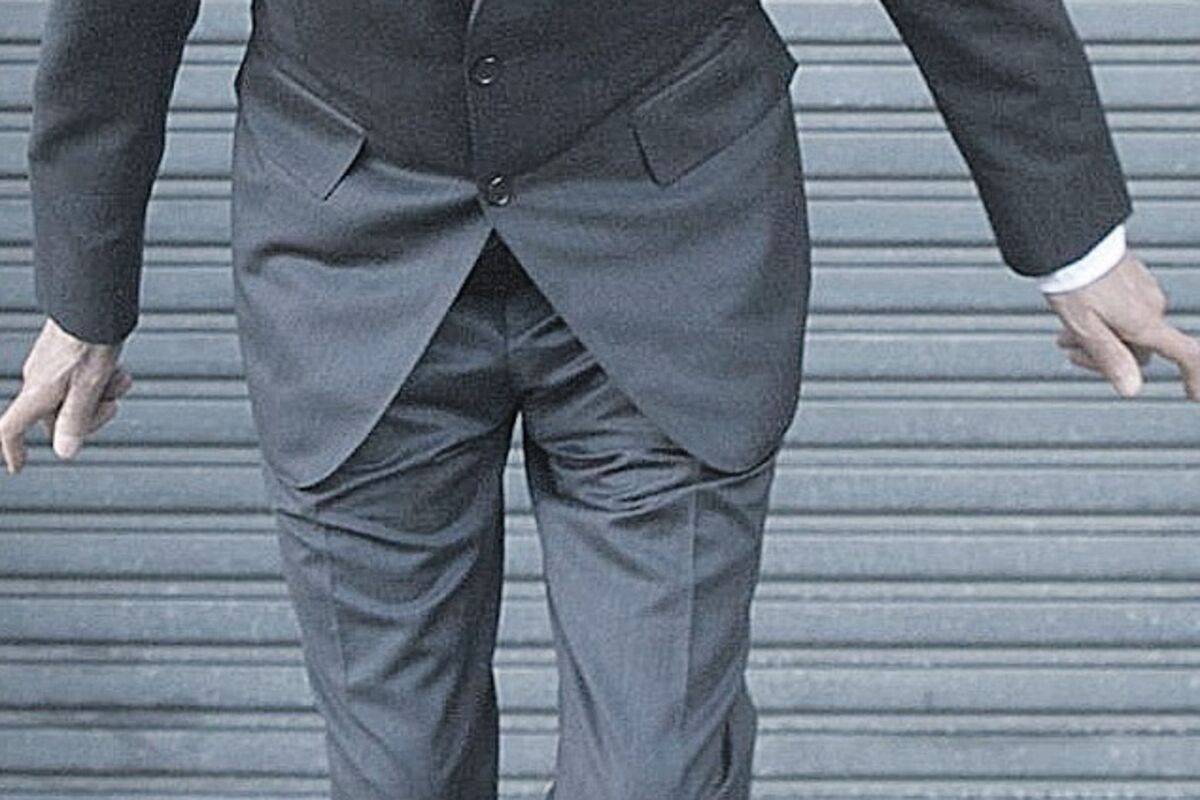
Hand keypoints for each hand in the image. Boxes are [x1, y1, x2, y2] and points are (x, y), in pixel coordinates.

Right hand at [0, 316, 132, 473]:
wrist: (93, 303)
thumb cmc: (90, 341)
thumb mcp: (89, 387)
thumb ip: (76, 420)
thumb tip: (64, 452)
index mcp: (37, 393)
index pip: (10, 428)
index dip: (11, 450)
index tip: (18, 466)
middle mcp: (38, 383)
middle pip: (59, 419)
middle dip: (90, 416)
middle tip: (112, 402)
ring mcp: (49, 370)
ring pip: (76, 398)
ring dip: (102, 395)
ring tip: (119, 378)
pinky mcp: (62, 358)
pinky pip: (81, 380)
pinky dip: (101, 380)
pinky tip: (118, 371)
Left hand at [1047, 248, 1199, 399]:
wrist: (1068, 242)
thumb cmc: (1075, 280)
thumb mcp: (1086, 327)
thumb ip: (1109, 357)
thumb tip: (1131, 388)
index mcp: (1145, 322)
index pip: (1184, 354)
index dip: (1194, 376)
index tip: (1194, 393)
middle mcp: (1152, 305)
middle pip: (1137, 347)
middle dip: (1105, 354)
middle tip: (1067, 347)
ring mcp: (1143, 290)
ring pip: (1126, 328)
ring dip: (1098, 336)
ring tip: (1064, 331)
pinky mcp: (1132, 277)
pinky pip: (1122, 309)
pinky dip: (1101, 317)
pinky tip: (1077, 312)